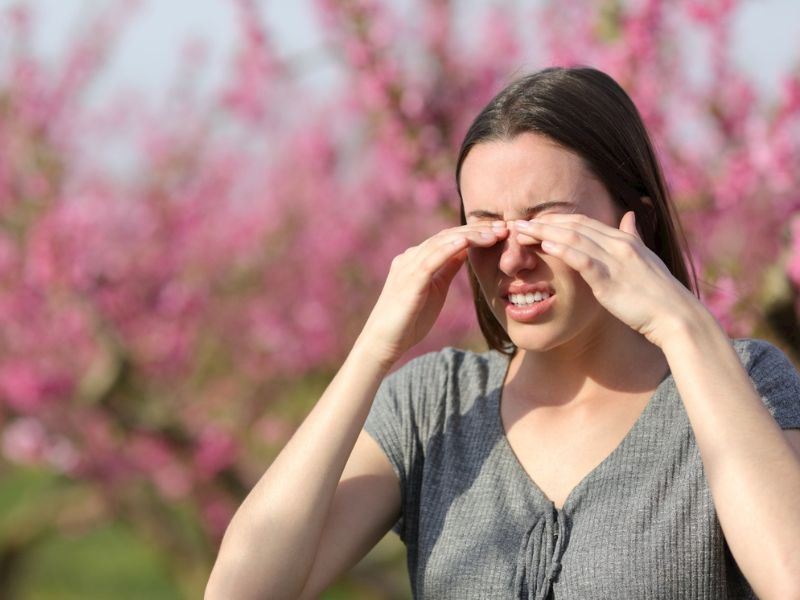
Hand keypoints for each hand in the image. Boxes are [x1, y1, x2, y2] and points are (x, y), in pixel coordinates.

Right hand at [358, 220, 508, 365]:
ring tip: (493, 234)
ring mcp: (407, 268)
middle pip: (447, 236)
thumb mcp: (435, 289)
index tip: (500, 232)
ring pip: (441, 244)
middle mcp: (410, 258)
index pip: (449, 238)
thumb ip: (447, 269)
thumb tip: (465, 251)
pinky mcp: (408, 282)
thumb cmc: (409, 320)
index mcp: (417, 260)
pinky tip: (466, 243)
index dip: (475, 233)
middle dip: (476, 230)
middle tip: (504, 227)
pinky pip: (430, 260)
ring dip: (469, 237)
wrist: (383, 342)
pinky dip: (448, 249)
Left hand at [512, 211, 705, 347]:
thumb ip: (633, 236)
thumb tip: (629, 215)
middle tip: (516, 223)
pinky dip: (563, 249)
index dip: (556, 220)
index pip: (583, 222)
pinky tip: (545, 245)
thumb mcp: (645, 258)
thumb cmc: (658, 293)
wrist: (675, 316)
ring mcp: (615, 260)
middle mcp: (618, 244)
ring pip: (574, 238)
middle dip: (542, 222)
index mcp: (623, 240)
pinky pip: (583, 260)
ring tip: (520, 232)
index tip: (533, 221)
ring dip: (544, 232)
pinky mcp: (610, 280)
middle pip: (573, 226)